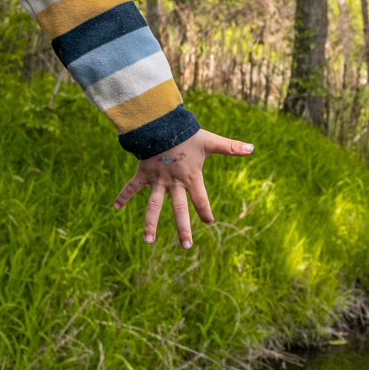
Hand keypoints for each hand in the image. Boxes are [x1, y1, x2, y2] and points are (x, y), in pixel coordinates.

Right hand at [111, 128, 253, 248]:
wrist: (162, 123)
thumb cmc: (187, 134)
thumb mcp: (210, 141)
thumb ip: (231, 146)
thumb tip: (253, 148)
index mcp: (191, 177)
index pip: (201, 200)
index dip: (205, 211)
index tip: (209, 221)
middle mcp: (174, 183)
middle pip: (179, 209)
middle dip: (183, 228)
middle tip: (186, 246)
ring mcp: (157, 180)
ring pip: (153, 206)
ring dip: (150, 223)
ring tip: (148, 241)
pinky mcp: (144, 173)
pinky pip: (132, 187)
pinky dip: (123, 195)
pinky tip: (115, 207)